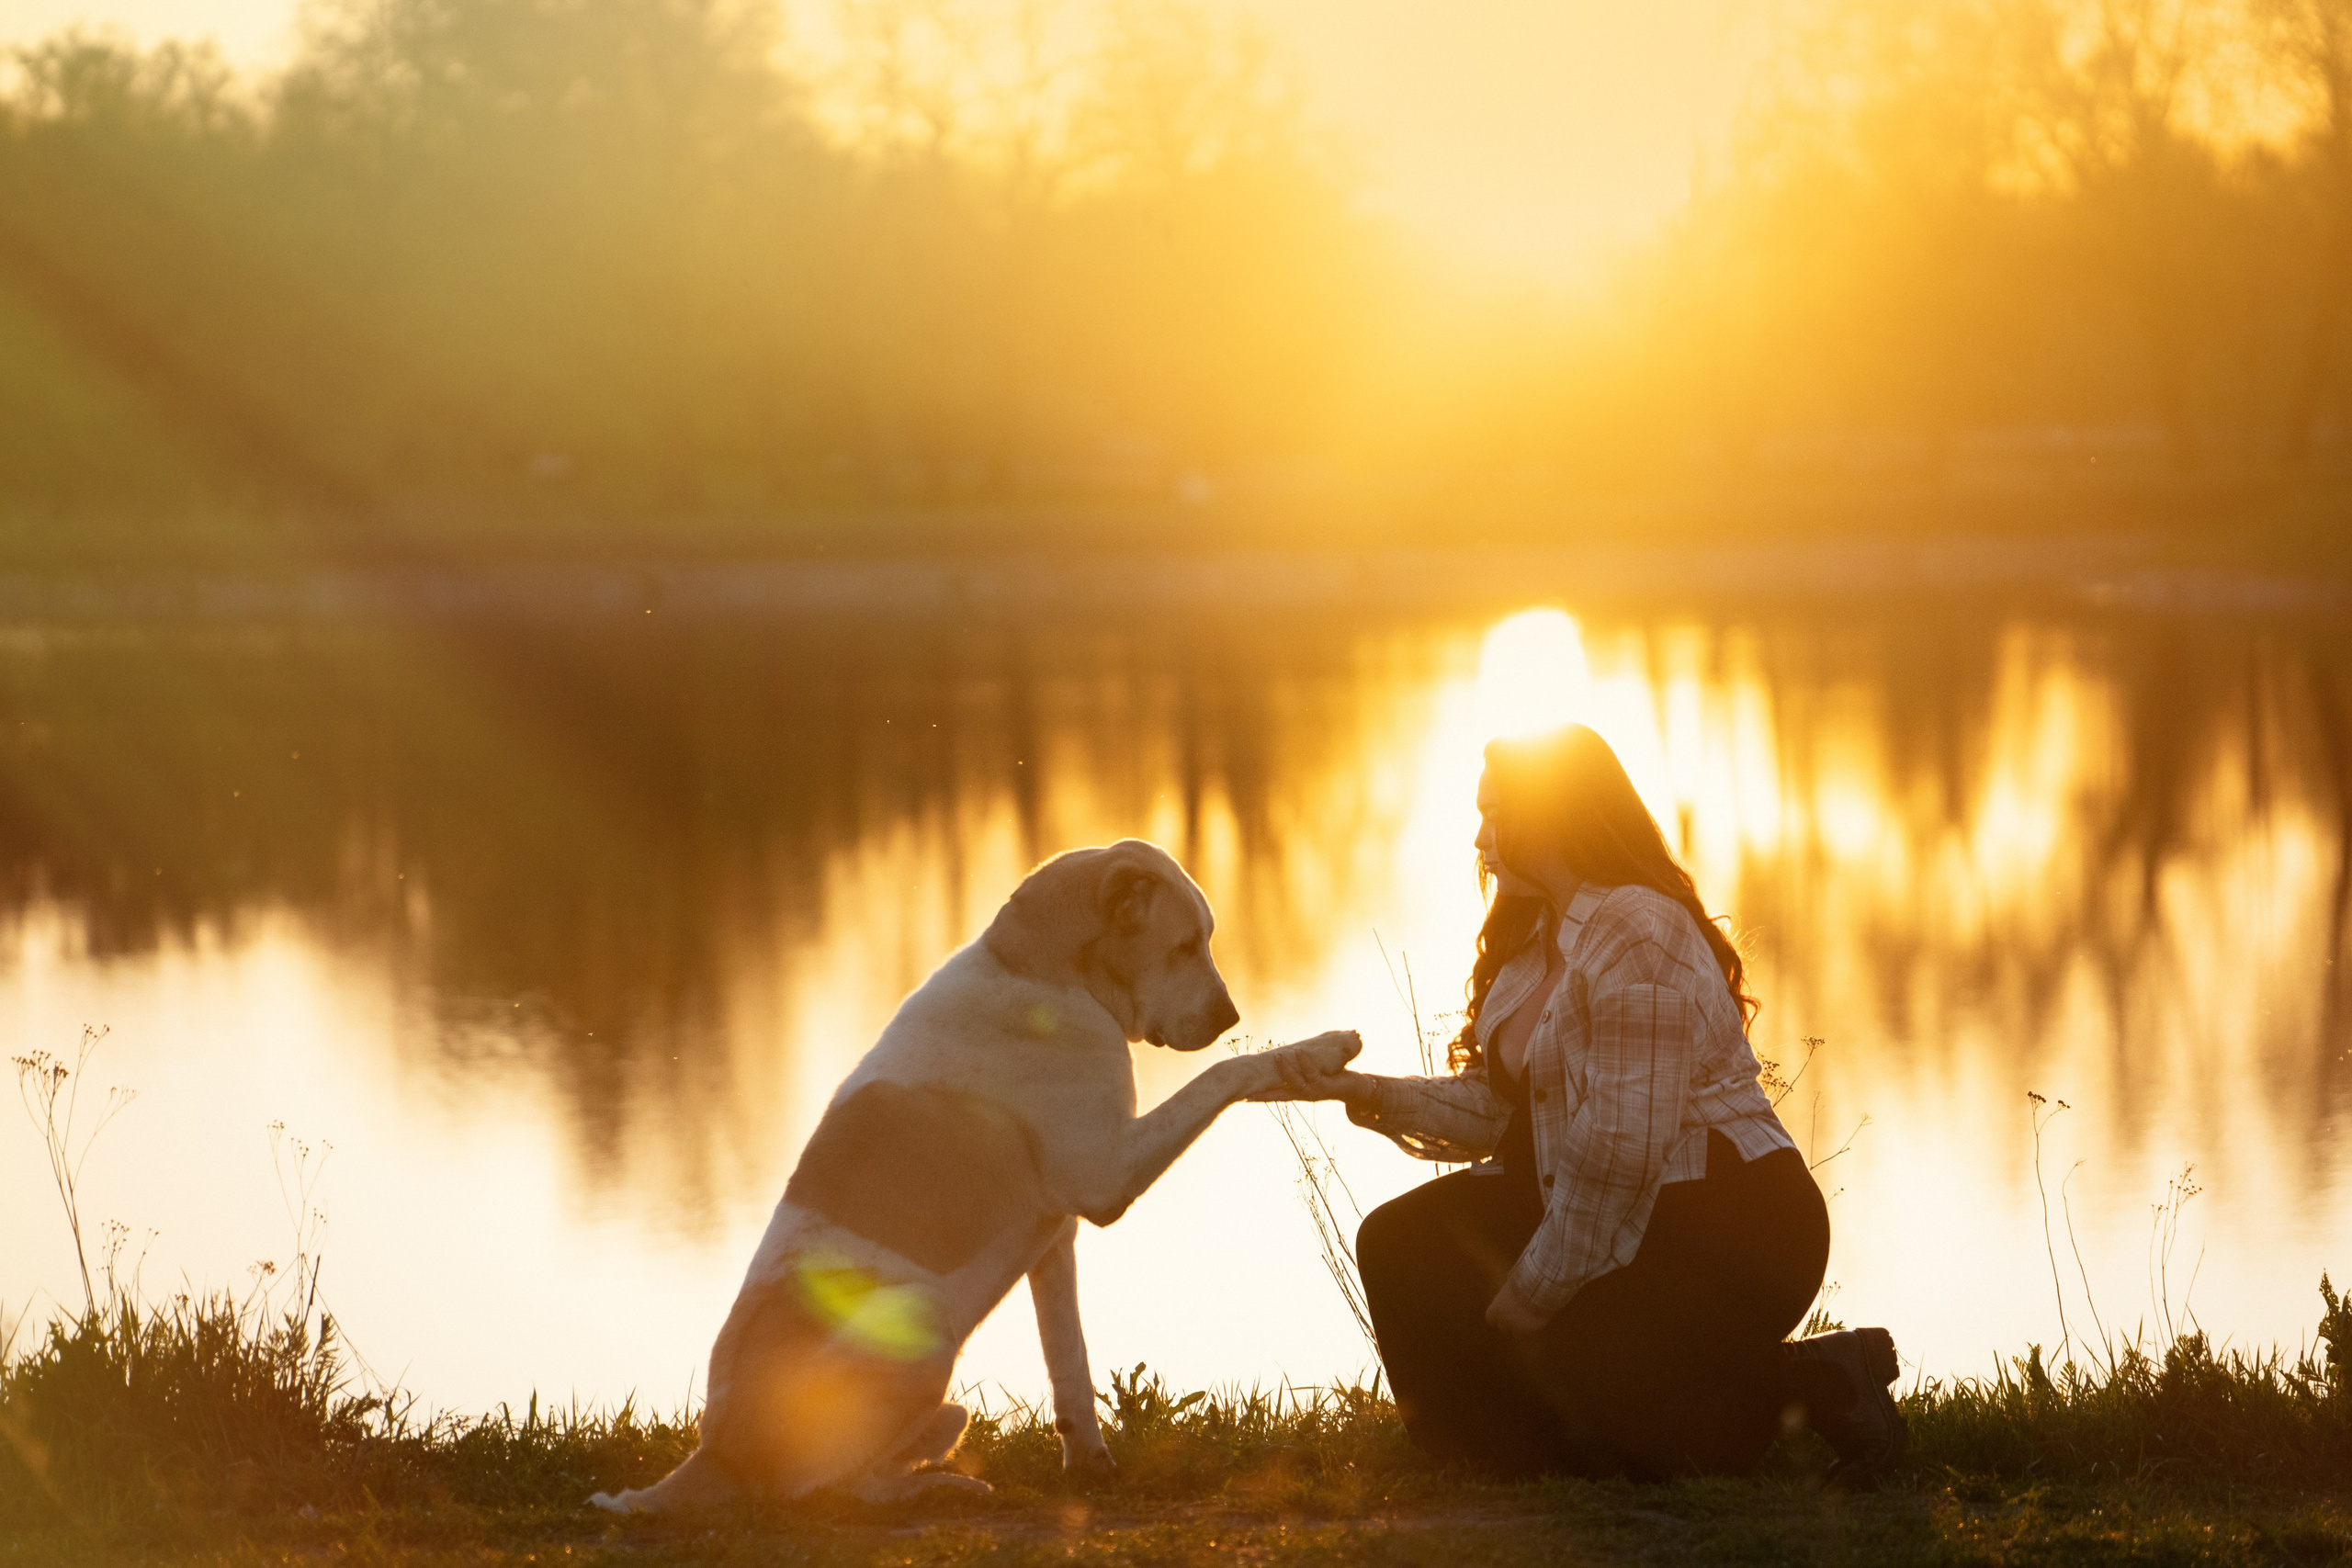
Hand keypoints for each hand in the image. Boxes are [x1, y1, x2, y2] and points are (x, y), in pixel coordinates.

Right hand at [1246, 1030, 1367, 1105]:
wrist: (1356, 1089)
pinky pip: (1313, 1072)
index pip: (1276, 1095)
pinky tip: (1299, 1051)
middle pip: (1281, 1093)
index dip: (1262, 1096)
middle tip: (1252, 1081)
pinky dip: (1305, 1061)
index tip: (1245, 1098)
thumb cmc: (1330, 1079)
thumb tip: (1282, 1057)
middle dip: (1267, 1089)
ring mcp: (1315, 1091)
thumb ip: (1298, 1069)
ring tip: (1277, 1056)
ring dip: (1286, 1069)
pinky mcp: (1326, 1085)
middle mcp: (1304, 1094)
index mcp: (1298, 1092)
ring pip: (1297, 1081)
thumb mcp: (1310, 1074)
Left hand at [1484, 1277, 1548, 1335]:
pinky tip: (1537, 1319)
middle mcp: (1504, 1320)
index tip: (1502, 1313)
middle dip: (1509, 1322)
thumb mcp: (1510, 1286)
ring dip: (1521, 1328)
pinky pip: (1530, 1333)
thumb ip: (1506, 1295)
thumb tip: (1506, 1290)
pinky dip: (1532, 1328)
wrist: (1538, 1289)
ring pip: (1517, 1334)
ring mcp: (1517, 1327)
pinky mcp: (1530, 1331)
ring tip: (1529, 1317)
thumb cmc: (1523, 1282)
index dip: (1497, 1316)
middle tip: (1518, 1314)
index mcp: (1496, 1308)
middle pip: (1503, 1327)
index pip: (1490, 1319)